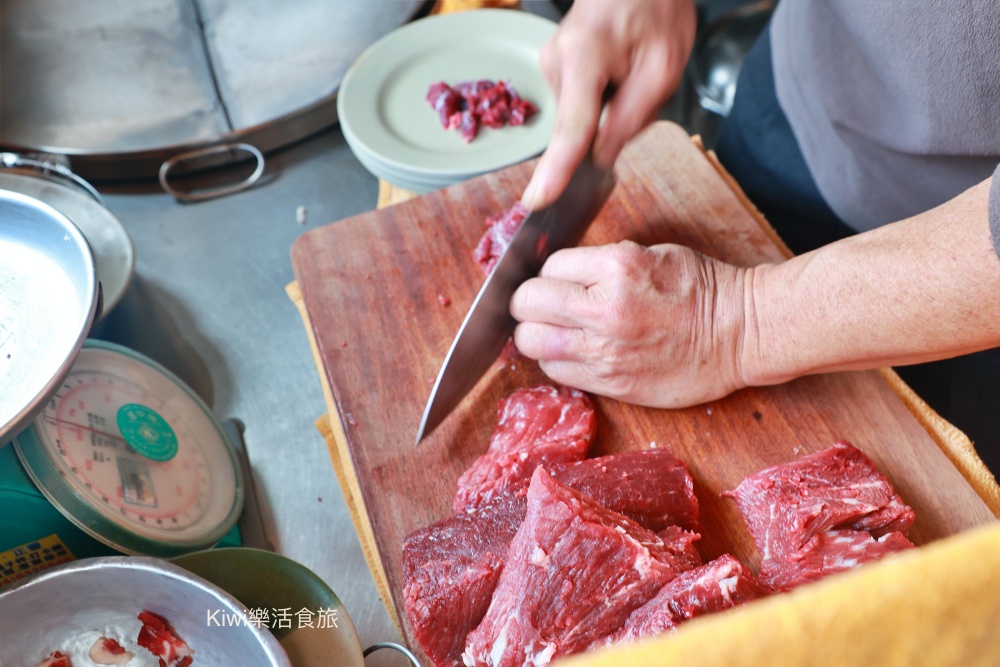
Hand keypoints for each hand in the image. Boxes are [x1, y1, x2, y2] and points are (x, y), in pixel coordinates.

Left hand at [510, 241, 750, 407]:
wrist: (742, 333)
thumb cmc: (702, 289)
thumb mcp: (650, 255)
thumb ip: (601, 264)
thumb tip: (558, 271)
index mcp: (616, 268)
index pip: (549, 266)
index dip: (550, 272)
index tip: (558, 279)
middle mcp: (604, 310)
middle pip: (528, 304)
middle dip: (529, 302)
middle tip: (541, 305)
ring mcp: (605, 351)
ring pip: (532, 342)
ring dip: (536, 334)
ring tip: (554, 331)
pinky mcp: (611, 383)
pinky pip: (556, 372)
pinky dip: (556, 362)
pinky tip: (574, 353)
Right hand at [521, 0, 696, 209]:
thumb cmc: (655, 8)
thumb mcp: (664, 65)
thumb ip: (633, 117)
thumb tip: (601, 156)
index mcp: (585, 57)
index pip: (571, 127)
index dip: (557, 169)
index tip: (539, 199)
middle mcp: (557, 61)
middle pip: (579, 127)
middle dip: (611, 125)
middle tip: (640, 86)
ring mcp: (551, 63)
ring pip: (580, 118)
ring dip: (608, 110)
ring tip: (630, 72)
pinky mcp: (553, 67)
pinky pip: (578, 103)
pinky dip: (600, 100)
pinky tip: (617, 73)